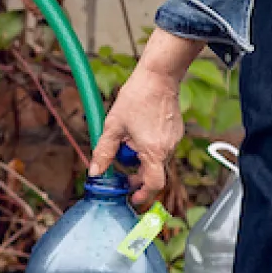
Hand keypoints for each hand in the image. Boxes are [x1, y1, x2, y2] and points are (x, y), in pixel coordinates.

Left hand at [87, 28, 204, 205]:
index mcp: (154, 151)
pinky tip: (139, 129)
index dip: (142, 194)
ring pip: (157, 159)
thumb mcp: (113, 126)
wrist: (158, 75)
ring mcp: (174, 140)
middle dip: (136, 173)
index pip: (153, 184)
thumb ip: (103, 152)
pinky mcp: (176, 131)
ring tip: (128, 138)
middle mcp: (168, 149)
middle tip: (121, 168)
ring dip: (142, 157)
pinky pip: (162, 147)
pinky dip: (150, 147)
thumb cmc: (136, 97)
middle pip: (153, 172)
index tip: (131, 196)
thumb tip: (95, 172)